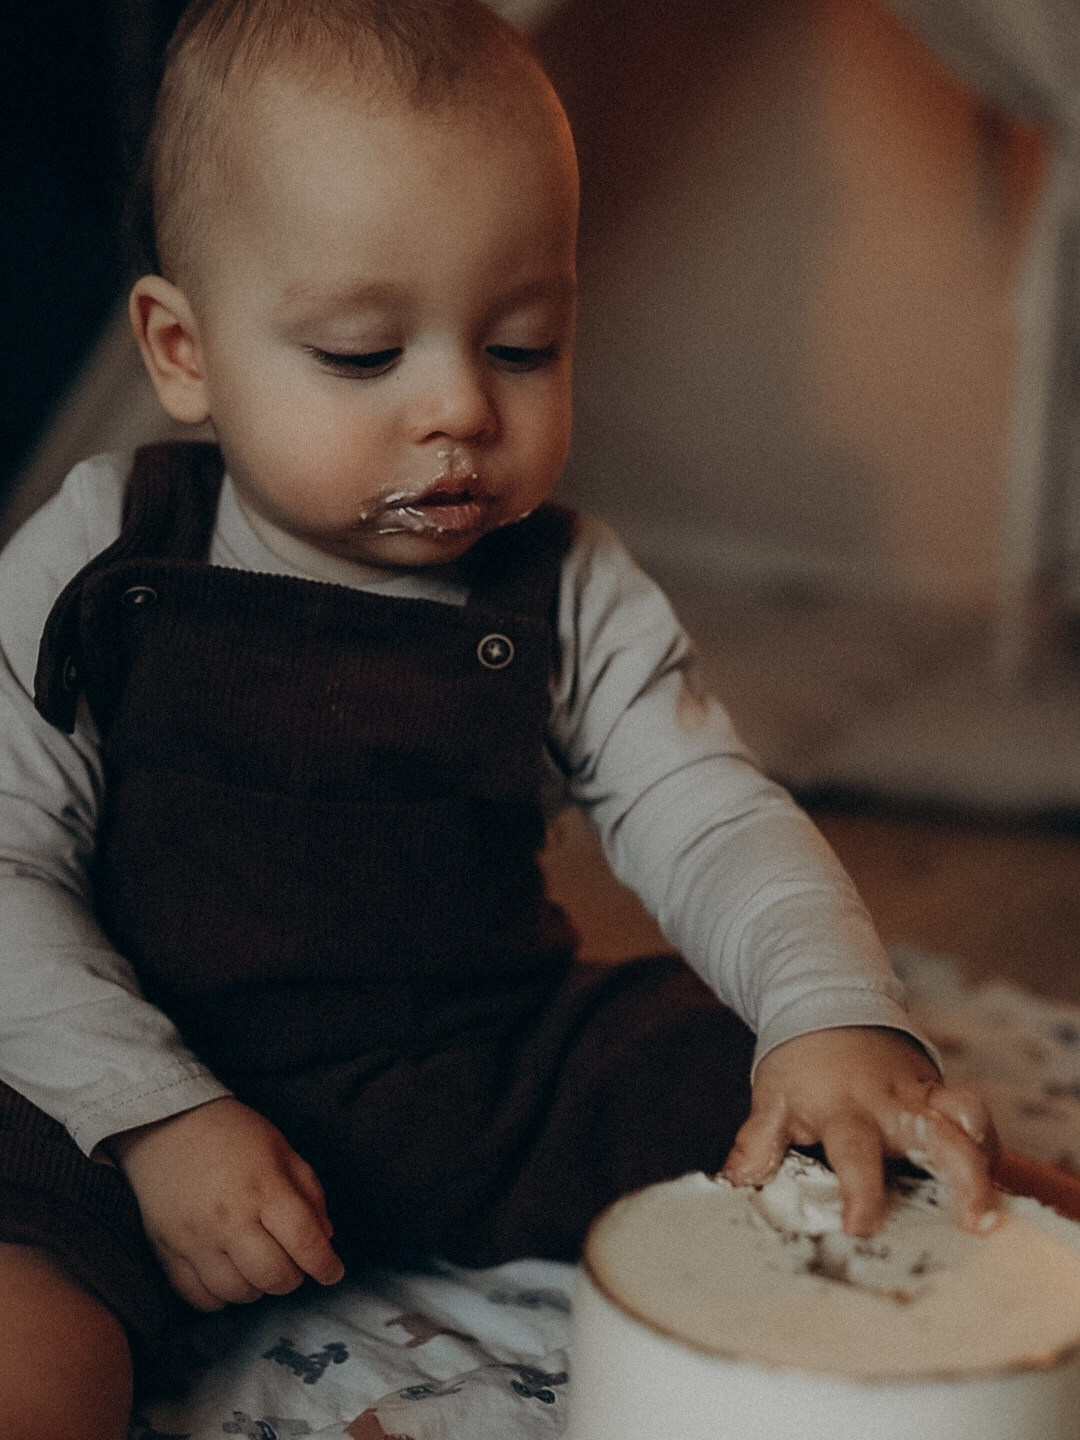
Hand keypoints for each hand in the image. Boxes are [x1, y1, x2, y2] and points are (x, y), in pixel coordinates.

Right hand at [109, 1097, 344, 1309]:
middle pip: (273, 1276)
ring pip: (237, 1293)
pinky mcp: (167, 1250)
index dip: (326, 1265)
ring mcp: (195, 1239)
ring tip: (259, 1269)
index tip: (333, 1273)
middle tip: (293, 1266)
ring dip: (257, 1289)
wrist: (167, 1123)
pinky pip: (198, 1296)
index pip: (305, 1241)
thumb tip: (325, 1238)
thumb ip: (309, 1193)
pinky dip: (220, 1298)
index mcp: (264, 1189)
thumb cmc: (234, 1134)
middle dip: (293, 1279)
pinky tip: (229, 1278)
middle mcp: (230, 1219)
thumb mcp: (282, 1150)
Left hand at [722, 1026, 998, 1236]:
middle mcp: (891, 1101)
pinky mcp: (940, 1091)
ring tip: (991, 1208)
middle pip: (938, 1133)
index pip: (855, 1152)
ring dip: (984, 1158)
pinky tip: (988, 1181)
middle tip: (973, 1221)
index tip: (860, 1227)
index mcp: (845, 1108)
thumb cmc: (800, 1063)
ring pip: (969, 1116)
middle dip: (961, 1175)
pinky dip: (986, 1146)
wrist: (828, 1003)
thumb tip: (734, 1182)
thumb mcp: (772, 1097)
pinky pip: (974, 1114)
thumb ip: (758, 1142)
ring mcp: (922, 1094)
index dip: (860, 1191)